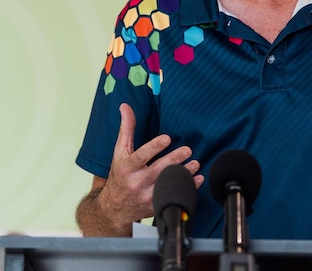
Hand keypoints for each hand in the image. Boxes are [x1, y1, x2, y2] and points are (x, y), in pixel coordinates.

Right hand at [99, 103, 203, 227]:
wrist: (114, 206)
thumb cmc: (120, 174)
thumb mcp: (120, 151)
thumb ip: (126, 128)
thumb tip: (125, 106)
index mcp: (127, 167)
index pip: (141, 156)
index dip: (154, 147)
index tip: (167, 138)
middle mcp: (136, 182)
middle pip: (157, 170)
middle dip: (174, 160)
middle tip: (187, 150)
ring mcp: (146, 196)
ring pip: (167, 185)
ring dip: (184, 174)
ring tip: (195, 163)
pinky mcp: (154, 206)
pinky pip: (172, 197)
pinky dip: (187, 188)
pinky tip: (196, 178)